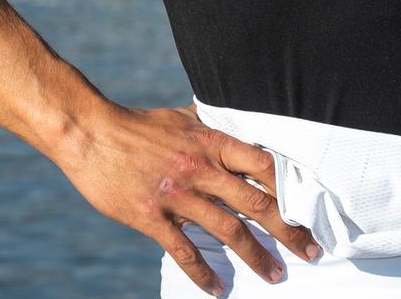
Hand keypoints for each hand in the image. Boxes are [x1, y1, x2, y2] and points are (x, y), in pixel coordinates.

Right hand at [56, 101, 321, 294]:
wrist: (89, 133)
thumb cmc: (138, 126)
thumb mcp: (182, 119)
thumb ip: (211, 129)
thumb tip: (238, 127)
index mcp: (210, 142)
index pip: (264, 166)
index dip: (292, 189)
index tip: (311, 208)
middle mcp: (199, 169)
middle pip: (256, 204)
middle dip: (289, 231)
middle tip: (312, 251)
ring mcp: (176, 195)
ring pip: (228, 231)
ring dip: (257, 257)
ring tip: (276, 275)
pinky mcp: (151, 217)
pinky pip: (185, 252)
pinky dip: (203, 275)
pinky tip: (218, 290)